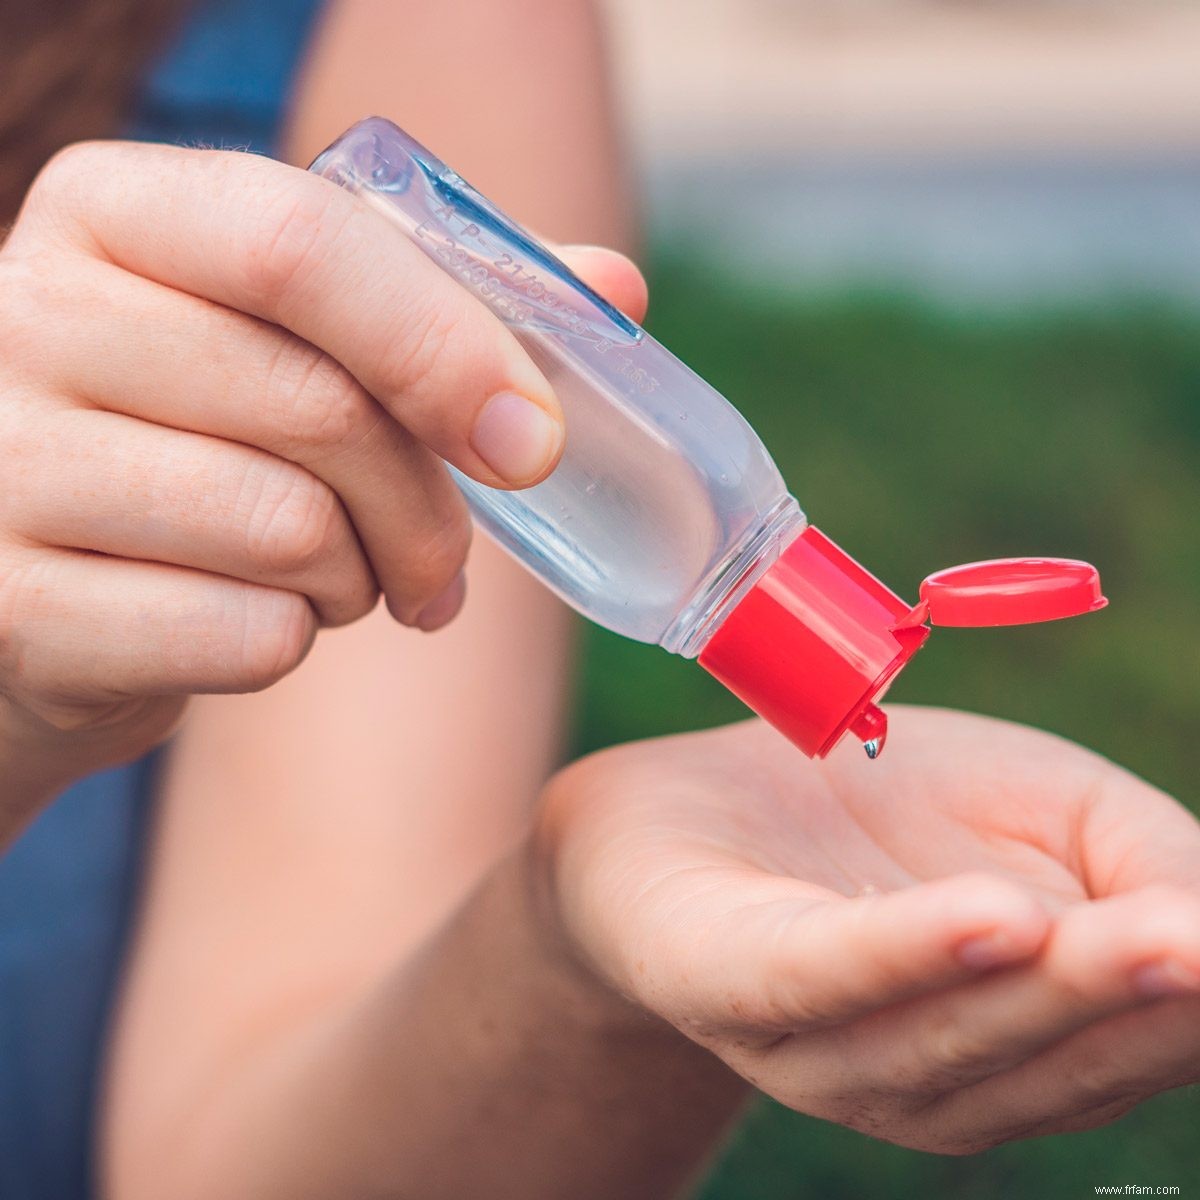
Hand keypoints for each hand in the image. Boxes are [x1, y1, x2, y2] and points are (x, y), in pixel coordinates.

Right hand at [0, 142, 644, 799]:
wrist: (46, 587)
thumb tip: (616, 289)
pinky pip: (240, 635)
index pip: (303, 244)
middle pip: (320, 407)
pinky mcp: (11, 608)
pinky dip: (292, 645)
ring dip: (359, 578)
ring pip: (286, 528)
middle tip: (441, 559)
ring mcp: (0, 465)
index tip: (536, 441)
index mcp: (116, 212)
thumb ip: (449, 304)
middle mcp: (28, 314)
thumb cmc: (203, 446)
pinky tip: (255, 625)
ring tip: (332, 578)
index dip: (449, 345)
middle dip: (426, 509)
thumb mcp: (300, 342)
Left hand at [534, 707, 1199, 1153]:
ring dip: (1048, 988)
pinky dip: (904, 953)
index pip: (1133, 1037)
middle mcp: (932, 1072)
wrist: (689, 805)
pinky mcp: (727, 986)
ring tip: (1140, 936)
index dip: (1192, 996)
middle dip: (1141, 1001)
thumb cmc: (880, 802)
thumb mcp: (1041, 803)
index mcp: (1020, 1037)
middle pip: (1049, 1051)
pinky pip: (817, 978)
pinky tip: (988, 918)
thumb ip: (1143, 857)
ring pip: (945, 1032)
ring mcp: (823, 1047)